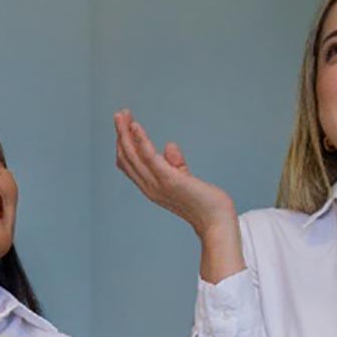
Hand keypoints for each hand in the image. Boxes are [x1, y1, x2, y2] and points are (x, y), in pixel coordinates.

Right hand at [113, 110, 236, 239]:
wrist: (217, 221)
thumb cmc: (204, 202)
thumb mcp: (185, 178)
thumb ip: (176, 163)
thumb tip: (169, 145)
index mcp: (151, 187)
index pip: (129, 165)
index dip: (123, 145)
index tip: (124, 126)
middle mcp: (149, 186)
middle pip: (127, 158)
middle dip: (121, 135)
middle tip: (119, 115)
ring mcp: (157, 184)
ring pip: (133, 155)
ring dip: (125, 133)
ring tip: (123, 115)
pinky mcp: (168, 179)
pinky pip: (149, 157)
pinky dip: (140, 140)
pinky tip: (135, 126)